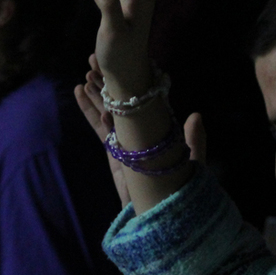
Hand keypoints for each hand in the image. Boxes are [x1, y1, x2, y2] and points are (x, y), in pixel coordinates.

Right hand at [74, 61, 206, 207]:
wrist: (161, 216)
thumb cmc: (180, 191)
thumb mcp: (190, 164)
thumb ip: (193, 141)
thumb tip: (195, 115)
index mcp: (160, 130)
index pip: (146, 99)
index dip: (135, 80)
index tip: (127, 60)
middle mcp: (141, 133)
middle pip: (123, 101)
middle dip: (108, 80)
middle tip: (95, 58)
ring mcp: (126, 142)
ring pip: (108, 110)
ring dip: (96, 91)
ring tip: (85, 72)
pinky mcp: (113, 154)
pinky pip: (100, 129)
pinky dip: (89, 110)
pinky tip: (80, 91)